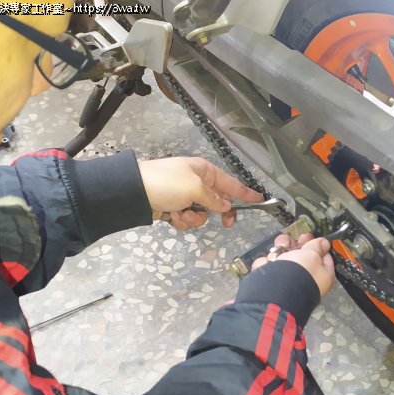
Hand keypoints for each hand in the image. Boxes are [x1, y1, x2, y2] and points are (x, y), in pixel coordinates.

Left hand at [138, 157, 263, 229]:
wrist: (134, 192)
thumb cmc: (166, 183)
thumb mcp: (195, 188)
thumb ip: (214, 199)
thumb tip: (225, 206)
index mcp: (204, 171)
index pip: (230, 183)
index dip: (245, 192)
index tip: (259, 199)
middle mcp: (196, 182)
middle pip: (217, 201)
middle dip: (215, 212)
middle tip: (225, 223)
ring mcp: (185, 196)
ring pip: (202, 214)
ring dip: (194, 218)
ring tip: (181, 213)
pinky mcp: (174, 208)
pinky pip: (187, 219)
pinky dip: (181, 220)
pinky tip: (171, 216)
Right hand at [252, 234, 335, 295]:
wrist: (275, 292)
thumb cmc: (299, 275)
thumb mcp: (312, 256)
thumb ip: (317, 247)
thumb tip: (324, 243)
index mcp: (321, 275)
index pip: (323, 257)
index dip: (316, 245)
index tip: (308, 237)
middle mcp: (305, 279)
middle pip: (300, 256)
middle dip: (293, 247)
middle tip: (289, 243)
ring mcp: (287, 281)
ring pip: (282, 259)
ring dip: (277, 254)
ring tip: (276, 256)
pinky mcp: (270, 282)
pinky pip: (268, 267)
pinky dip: (266, 265)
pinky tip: (268, 265)